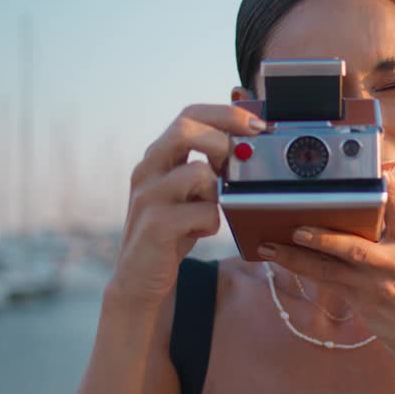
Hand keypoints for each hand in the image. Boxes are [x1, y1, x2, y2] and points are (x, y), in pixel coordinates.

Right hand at [107, 104, 264, 307]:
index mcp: (157, 158)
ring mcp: (149, 196)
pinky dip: (212, 223)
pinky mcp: (156, 225)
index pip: (188, 115)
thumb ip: (208, 170)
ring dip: (218, 191)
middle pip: (185, 130)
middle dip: (222, 139)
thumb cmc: (172, 233)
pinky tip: (202, 232)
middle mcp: (148, 170)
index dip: (225, 114)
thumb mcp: (188, 195)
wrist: (138, 279)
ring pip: (198, 172)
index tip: (256, 125)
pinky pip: (204, 212)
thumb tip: (248, 146)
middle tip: (239, 160)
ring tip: (211, 208)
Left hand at [259, 173, 394, 360]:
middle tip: (297, 230)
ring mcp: (373, 284)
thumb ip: (386, 233)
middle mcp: (390, 263)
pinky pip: (325, 281)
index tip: (381, 174)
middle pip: (354, 247)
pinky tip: (280, 259)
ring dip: (296, 258)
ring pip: (329, 269)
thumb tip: (353, 209)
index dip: (392, 193)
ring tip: (269, 247)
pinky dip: (302, 268)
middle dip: (324, 239)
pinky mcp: (359, 299)